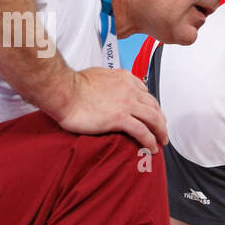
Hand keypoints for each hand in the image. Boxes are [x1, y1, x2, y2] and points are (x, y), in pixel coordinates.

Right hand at [50, 67, 168, 151]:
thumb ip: (109, 82)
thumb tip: (109, 89)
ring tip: (161, 142)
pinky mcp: (120, 118)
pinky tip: (152, 148)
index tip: (154, 114)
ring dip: (160, 132)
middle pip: (154, 106)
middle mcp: (129, 90)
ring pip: (153, 119)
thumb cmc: (72, 85)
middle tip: (162, 130)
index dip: (152, 106)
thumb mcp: (97, 75)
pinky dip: (150, 141)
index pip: (145, 93)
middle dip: (160, 120)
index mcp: (124, 78)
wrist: (63, 91)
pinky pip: (142, 132)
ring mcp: (126, 104)